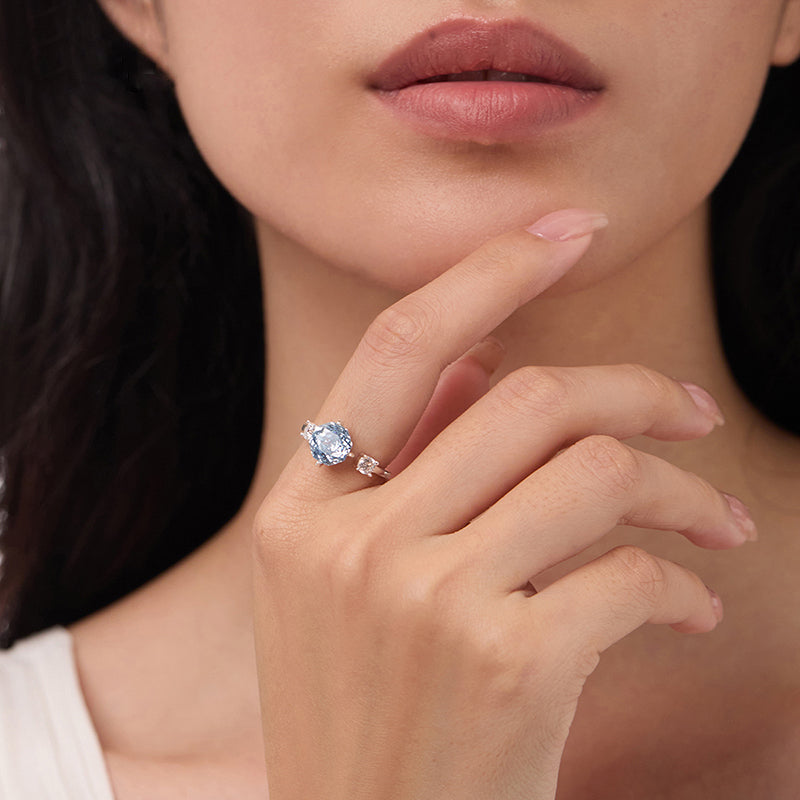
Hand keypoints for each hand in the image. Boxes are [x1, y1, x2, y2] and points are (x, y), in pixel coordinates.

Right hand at [252, 209, 750, 798]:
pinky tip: (689, 610)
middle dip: (632, 388)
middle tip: (689, 408)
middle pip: (526, 398)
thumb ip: (405, 463)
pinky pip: (629, 574)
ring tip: (715, 519)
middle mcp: (354, 543)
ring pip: (592, 470)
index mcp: (301, 512)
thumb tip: (481, 364)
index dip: (488, 271)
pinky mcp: (506, 664)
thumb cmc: (365, 715)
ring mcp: (424, 600)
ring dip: (677, 486)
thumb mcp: (344, 587)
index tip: (565, 231)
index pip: (400, 347)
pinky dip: (679, 583)